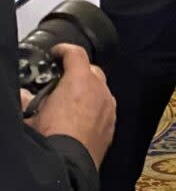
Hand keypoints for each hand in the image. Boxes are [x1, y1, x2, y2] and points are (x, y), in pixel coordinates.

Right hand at [28, 44, 115, 169]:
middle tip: (61, 82)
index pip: (76, 53)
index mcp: (79, 81)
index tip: (57, 53)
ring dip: (88, 91)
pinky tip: (81, 118)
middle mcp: (99, 90)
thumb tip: (23, 94)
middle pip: (91, 70)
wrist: (68, 164)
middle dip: (77, 72)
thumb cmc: (52, 137)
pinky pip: (105, 108)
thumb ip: (27, 99)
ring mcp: (109, 107)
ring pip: (101, 89)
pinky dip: (95, 107)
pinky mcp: (112, 123)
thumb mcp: (31, 115)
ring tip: (70, 103)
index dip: (64, 50)